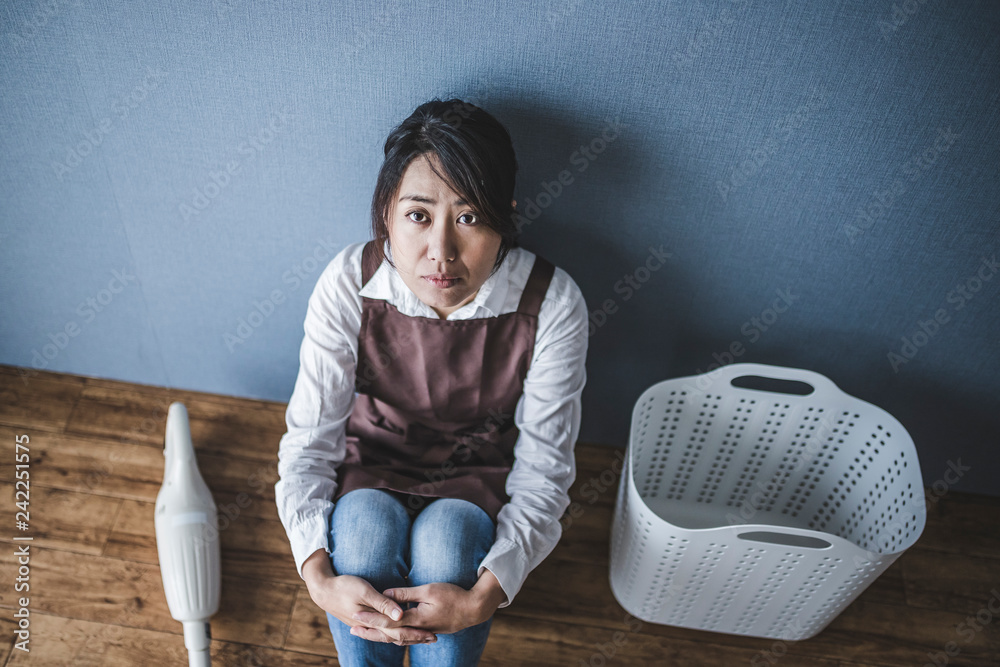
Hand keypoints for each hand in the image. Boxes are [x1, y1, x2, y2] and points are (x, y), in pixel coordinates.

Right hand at [308, 573, 437, 645]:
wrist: (323, 589)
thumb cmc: (344, 586)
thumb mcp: (364, 590)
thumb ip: (383, 604)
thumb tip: (401, 616)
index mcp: (373, 621)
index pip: (399, 632)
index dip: (416, 633)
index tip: (431, 634)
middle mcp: (370, 626)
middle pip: (396, 636)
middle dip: (414, 637)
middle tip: (432, 638)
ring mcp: (366, 625)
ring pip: (389, 635)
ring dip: (405, 636)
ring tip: (421, 636)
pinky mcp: (363, 621)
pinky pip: (382, 631)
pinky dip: (394, 632)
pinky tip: (399, 629)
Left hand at [351, 570, 506, 637]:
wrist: (473, 609)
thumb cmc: (453, 596)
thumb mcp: (429, 590)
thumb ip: (406, 594)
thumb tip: (386, 594)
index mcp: (416, 619)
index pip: (388, 620)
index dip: (371, 618)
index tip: (356, 616)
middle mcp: (417, 629)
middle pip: (389, 633)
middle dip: (370, 631)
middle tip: (352, 628)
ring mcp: (423, 632)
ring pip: (397, 637)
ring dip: (380, 635)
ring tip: (365, 633)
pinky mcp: (428, 631)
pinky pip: (406, 637)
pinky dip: (394, 636)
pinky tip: (389, 635)